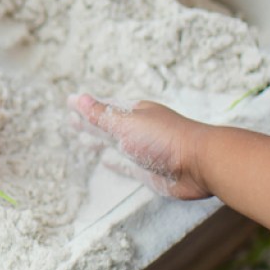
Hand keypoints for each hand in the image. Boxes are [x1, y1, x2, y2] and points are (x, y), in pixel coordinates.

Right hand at [68, 94, 210, 199]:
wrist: (199, 164)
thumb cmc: (164, 139)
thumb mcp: (127, 123)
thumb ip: (100, 114)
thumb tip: (77, 98)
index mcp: (135, 114)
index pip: (105, 108)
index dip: (87, 108)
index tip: (70, 104)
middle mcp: (139, 130)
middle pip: (108, 126)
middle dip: (91, 124)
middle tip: (71, 122)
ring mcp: (144, 151)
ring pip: (116, 145)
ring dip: (100, 142)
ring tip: (84, 140)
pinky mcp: (148, 171)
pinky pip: (126, 166)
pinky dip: (114, 163)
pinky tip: (105, 161)